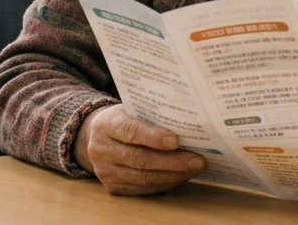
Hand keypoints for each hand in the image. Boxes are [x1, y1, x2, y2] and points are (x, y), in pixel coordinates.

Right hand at [73, 105, 204, 194]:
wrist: (99, 137)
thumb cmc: (126, 119)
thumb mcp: (133, 109)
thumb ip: (154, 114)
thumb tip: (189, 122)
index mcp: (106, 124)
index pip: (130, 131)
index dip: (153, 137)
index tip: (176, 141)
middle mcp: (102, 149)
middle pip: (140, 159)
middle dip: (173, 161)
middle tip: (198, 160)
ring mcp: (106, 171)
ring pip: (144, 178)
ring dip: (174, 175)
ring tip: (196, 168)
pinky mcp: (114, 187)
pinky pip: (144, 189)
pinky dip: (167, 183)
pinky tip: (183, 176)